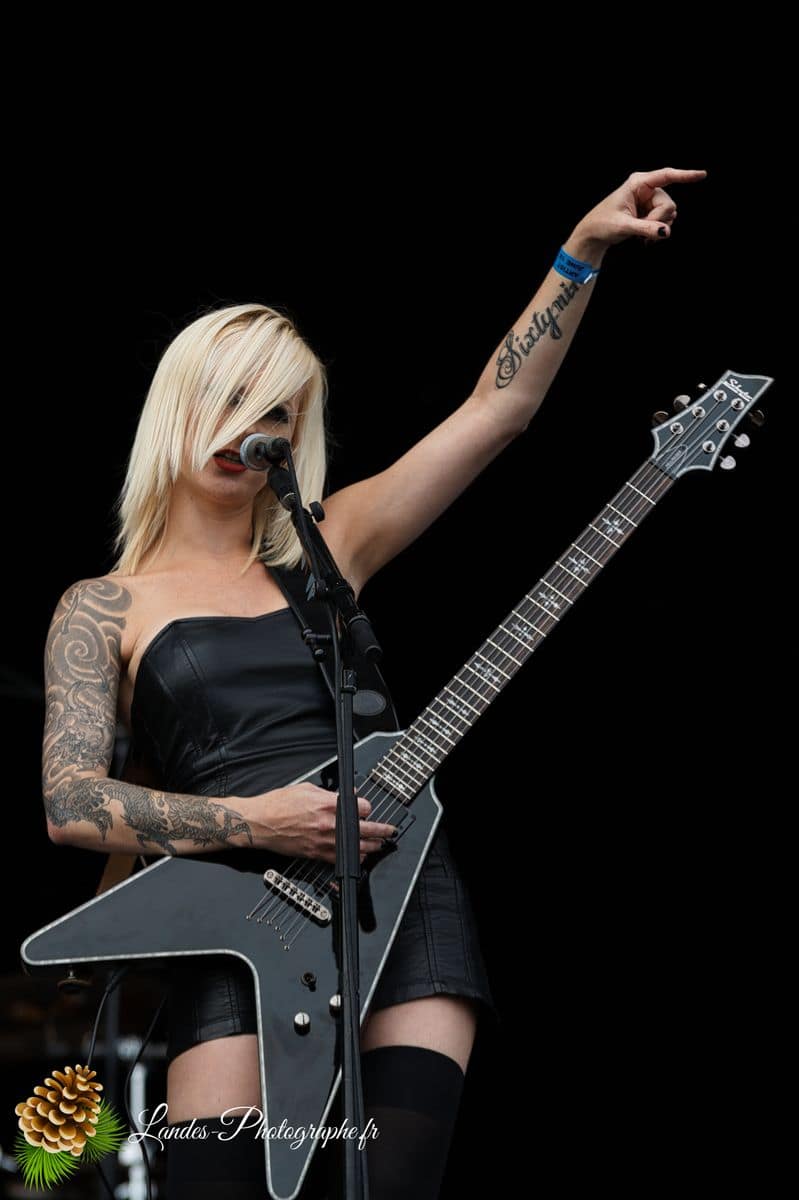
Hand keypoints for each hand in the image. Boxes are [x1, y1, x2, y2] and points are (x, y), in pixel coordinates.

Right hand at [239, 782, 398, 863]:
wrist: (259, 823)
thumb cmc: (277, 804)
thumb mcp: (306, 788)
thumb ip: (330, 792)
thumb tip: (347, 795)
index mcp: (327, 804)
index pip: (362, 807)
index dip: (368, 807)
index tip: (368, 808)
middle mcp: (328, 824)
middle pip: (366, 830)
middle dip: (382, 830)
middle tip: (390, 830)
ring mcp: (323, 842)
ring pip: (357, 848)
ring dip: (372, 847)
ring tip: (380, 845)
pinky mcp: (315, 854)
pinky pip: (342, 860)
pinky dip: (354, 859)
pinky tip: (360, 856)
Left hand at [566, 167, 707, 262]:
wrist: (593, 235)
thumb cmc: (602, 224)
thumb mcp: (623, 226)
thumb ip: (646, 228)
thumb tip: (666, 232)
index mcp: (638, 183)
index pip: (666, 175)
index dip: (686, 175)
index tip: (702, 174)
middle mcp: (646, 189)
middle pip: (669, 204)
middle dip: (658, 220)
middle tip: (641, 229)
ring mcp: (650, 201)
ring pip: (669, 215)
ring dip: (658, 228)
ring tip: (641, 234)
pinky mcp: (650, 212)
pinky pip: (665, 222)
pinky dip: (657, 232)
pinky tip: (645, 238)